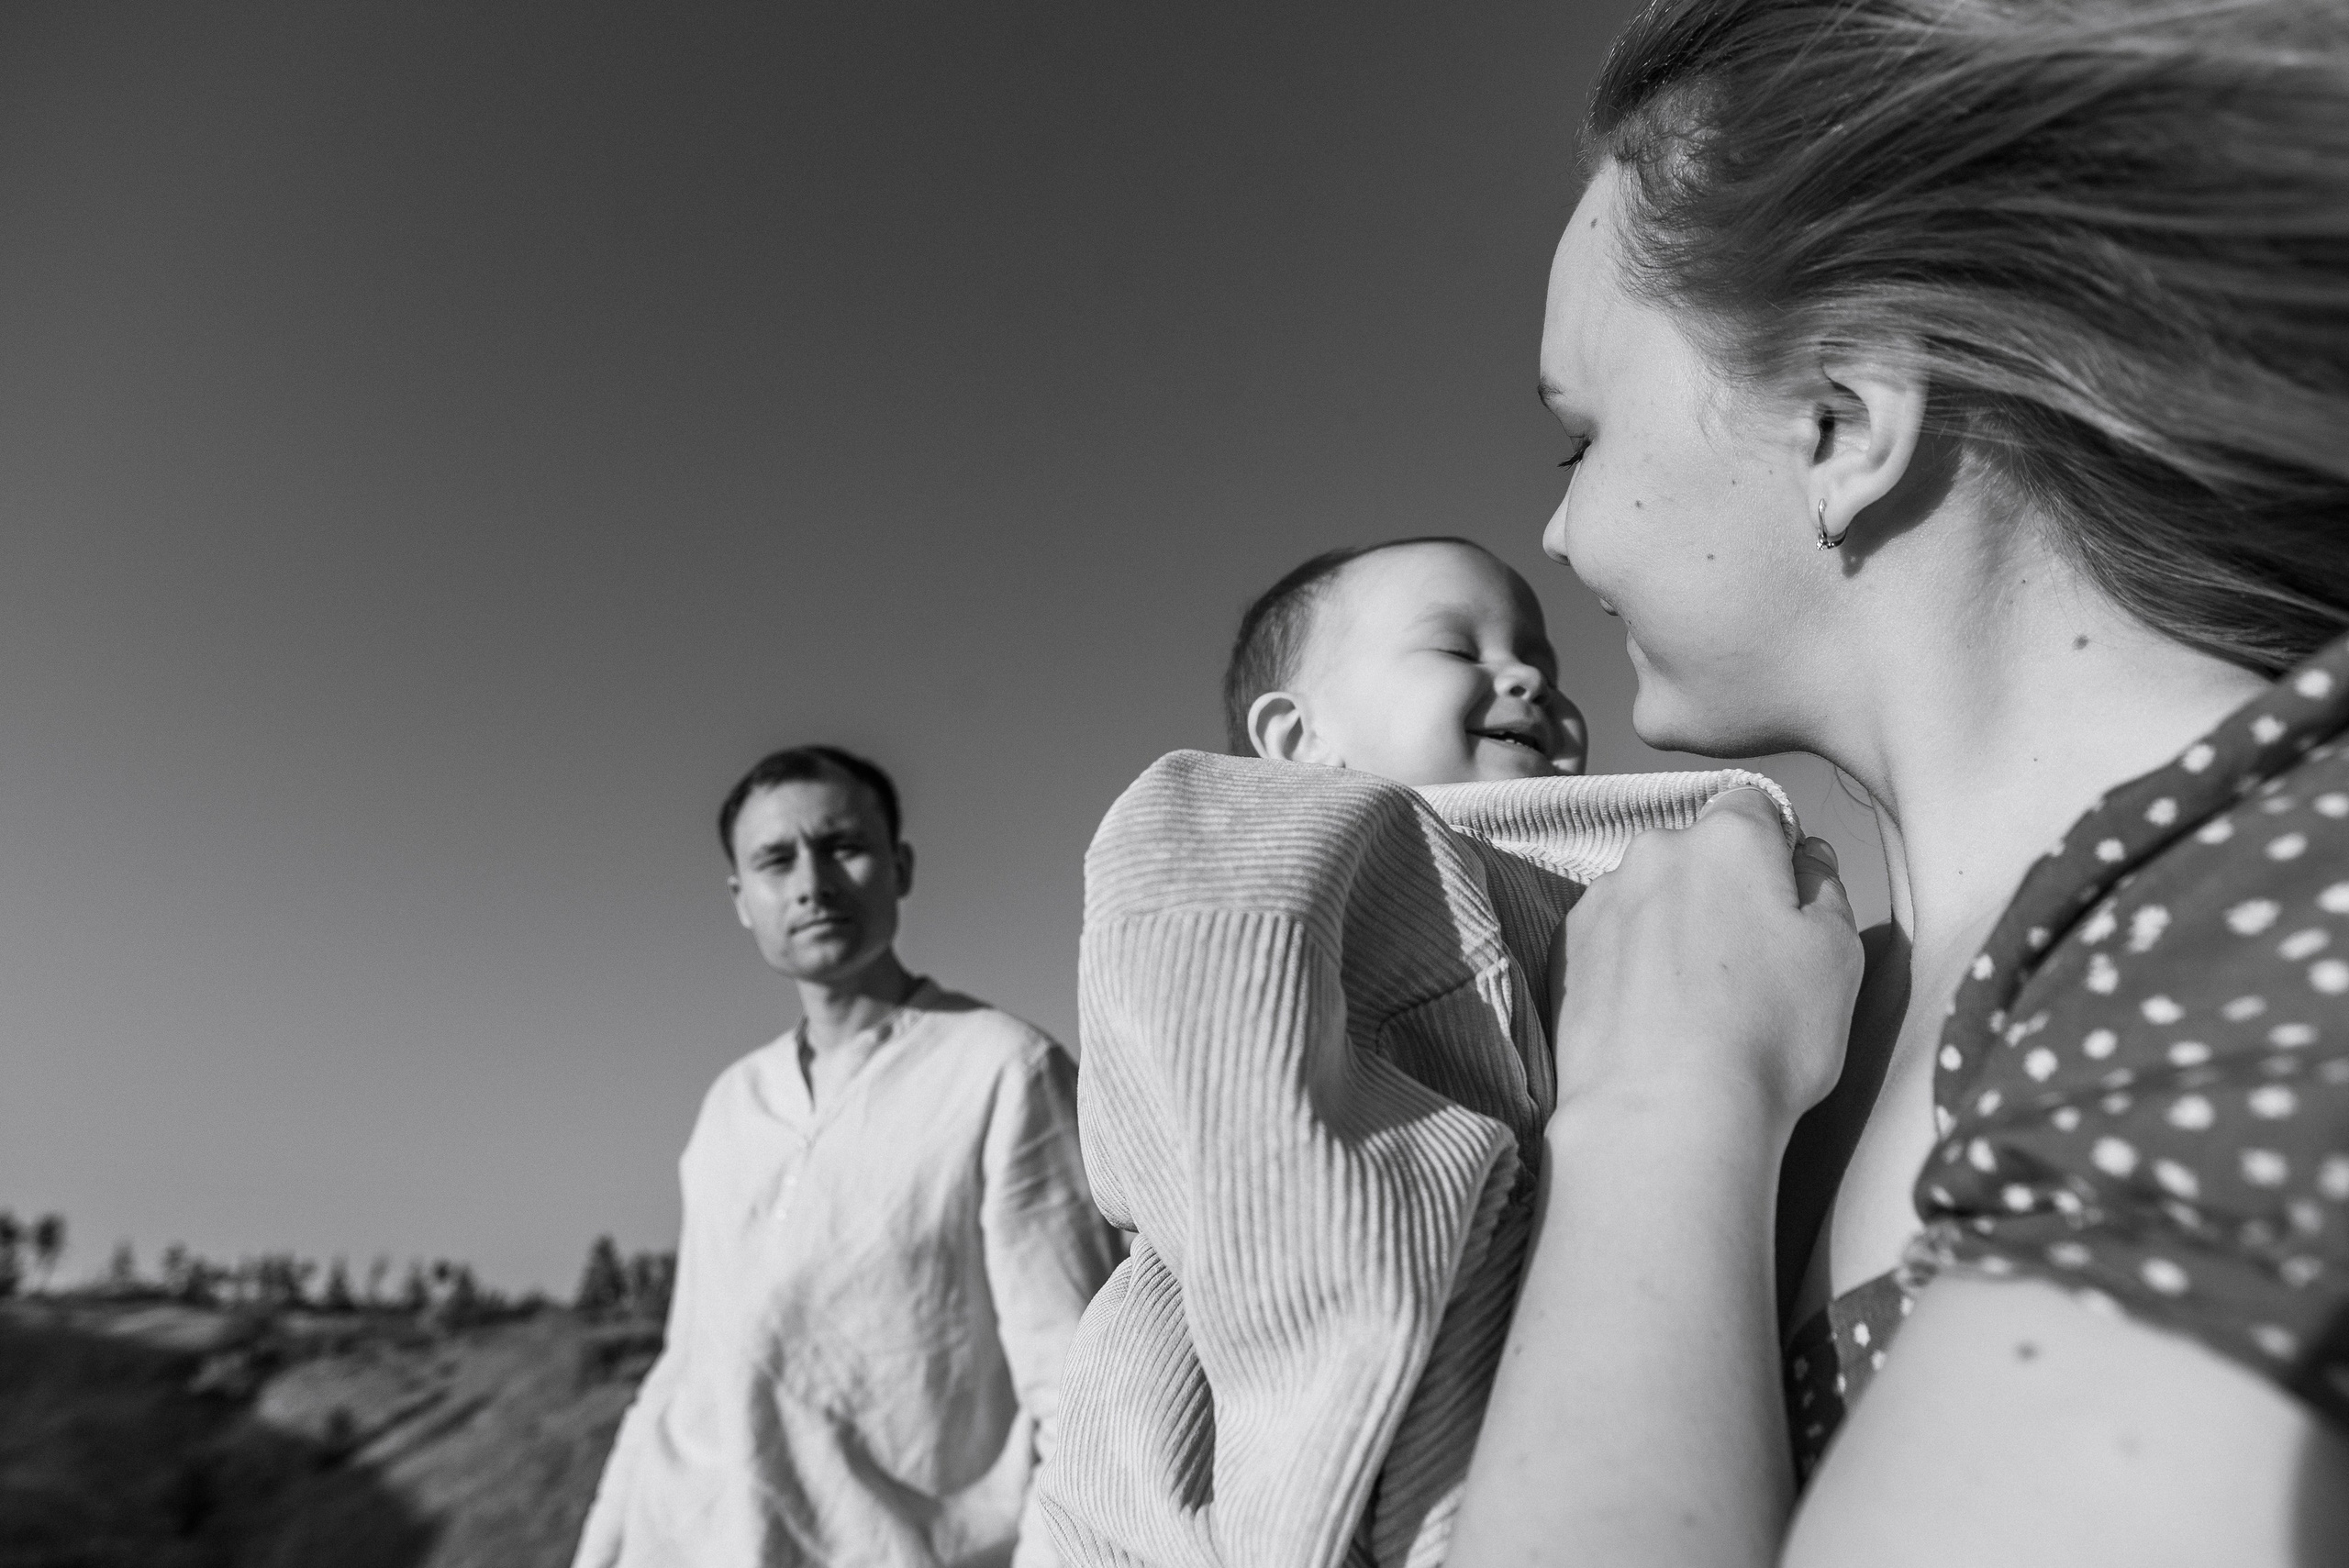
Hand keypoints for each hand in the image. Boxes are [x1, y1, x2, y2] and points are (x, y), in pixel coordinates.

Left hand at [1550, 787, 1860, 1131]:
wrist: (1663, 1114)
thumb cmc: (1767, 1034)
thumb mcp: (1838, 954)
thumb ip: (1825, 886)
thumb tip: (1805, 857)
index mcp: (1728, 836)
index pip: (1755, 808)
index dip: (1776, 853)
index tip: (1785, 910)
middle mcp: (1655, 851)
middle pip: (1699, 853)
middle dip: (1721, 890)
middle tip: (1746, 968)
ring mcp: (1602, 899)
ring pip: (1652, 895)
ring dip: (1672, 926)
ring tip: (1696, 1003)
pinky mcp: (1566, 949)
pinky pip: (1614, 937)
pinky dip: (1633, 962)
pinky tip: (1655, 1016)